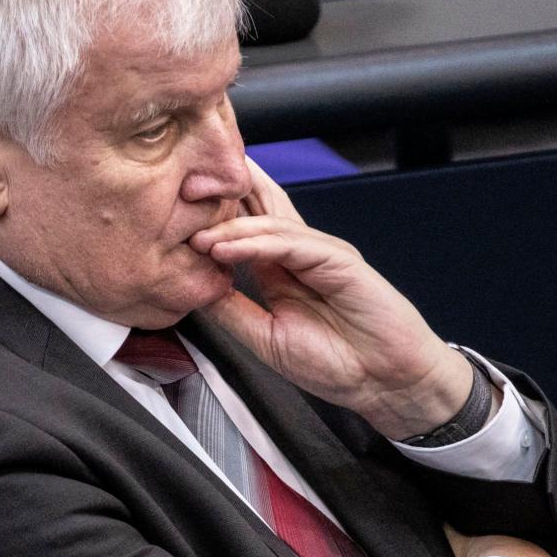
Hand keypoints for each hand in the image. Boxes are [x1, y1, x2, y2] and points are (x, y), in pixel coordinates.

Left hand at [189, 157, 472, 439]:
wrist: (387, 381)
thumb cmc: (338, 364)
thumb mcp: (265, 338)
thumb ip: (232, 309)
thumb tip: (188, 286)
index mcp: (281, 269)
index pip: (243, 226)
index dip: (210, 214)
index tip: (169, 208)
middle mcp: (300, 253)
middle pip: (259, 205)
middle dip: (223, 190)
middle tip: (182, 175)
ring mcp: (321, 252)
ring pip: (269, 221)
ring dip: (227, 225)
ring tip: (191, 231)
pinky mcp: (339, 260)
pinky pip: (291, 243)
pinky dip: (256, 242)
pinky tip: (226, 246)